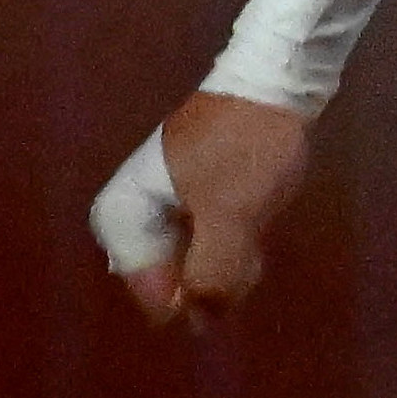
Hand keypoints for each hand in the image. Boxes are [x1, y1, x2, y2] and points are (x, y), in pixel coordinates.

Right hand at [118, 93, 314, 327]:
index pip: (147, 286)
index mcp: (122, 215)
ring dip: (225, 263)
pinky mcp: (193, 192)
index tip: (227, 288)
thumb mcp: (230, 215)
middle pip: (167, 273)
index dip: (189, 297)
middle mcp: (130, 211)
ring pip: (191, 258)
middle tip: (245, 265)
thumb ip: (212, 271)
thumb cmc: (245, 147)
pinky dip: (231, 244)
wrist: (275, 78)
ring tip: (252, 244)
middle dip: (209, 278)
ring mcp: (162, 201)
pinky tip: (254, 236)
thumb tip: (200, 319)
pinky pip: (206, 237)